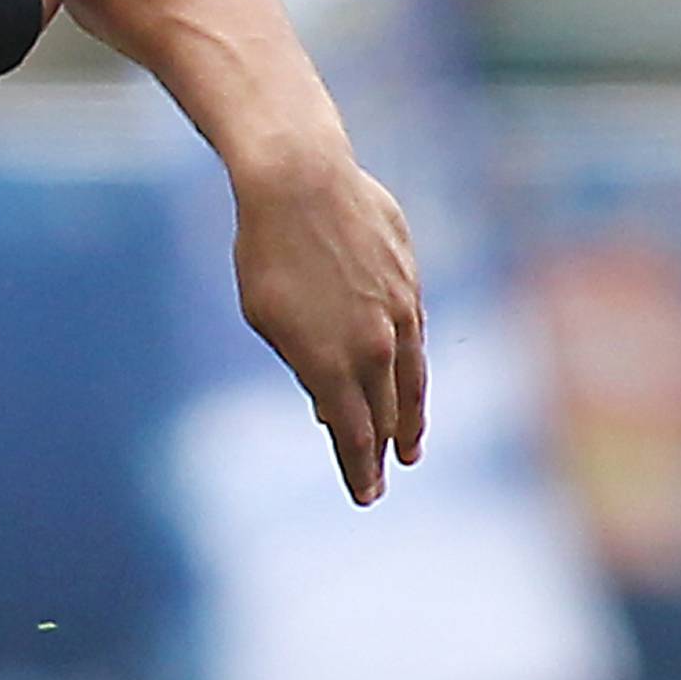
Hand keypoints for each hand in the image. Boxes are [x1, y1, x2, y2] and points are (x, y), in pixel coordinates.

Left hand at [232, 149, 426, 503]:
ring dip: (411, 417)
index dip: (360, 470)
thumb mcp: (269, 322)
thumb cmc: (265, 254)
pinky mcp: (409, 281)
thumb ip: (307, 367)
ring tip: (411, 446)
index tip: (365, 496)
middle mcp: (375, 345)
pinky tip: (408, 379)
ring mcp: (398, 312)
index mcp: (332, 363)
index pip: (355, 436)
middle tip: (382, 480)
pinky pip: (414, 335)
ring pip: (410, 378)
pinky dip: (411, 365)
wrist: (301, 182)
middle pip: (386, 414)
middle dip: (383, 452)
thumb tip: (335, 405)